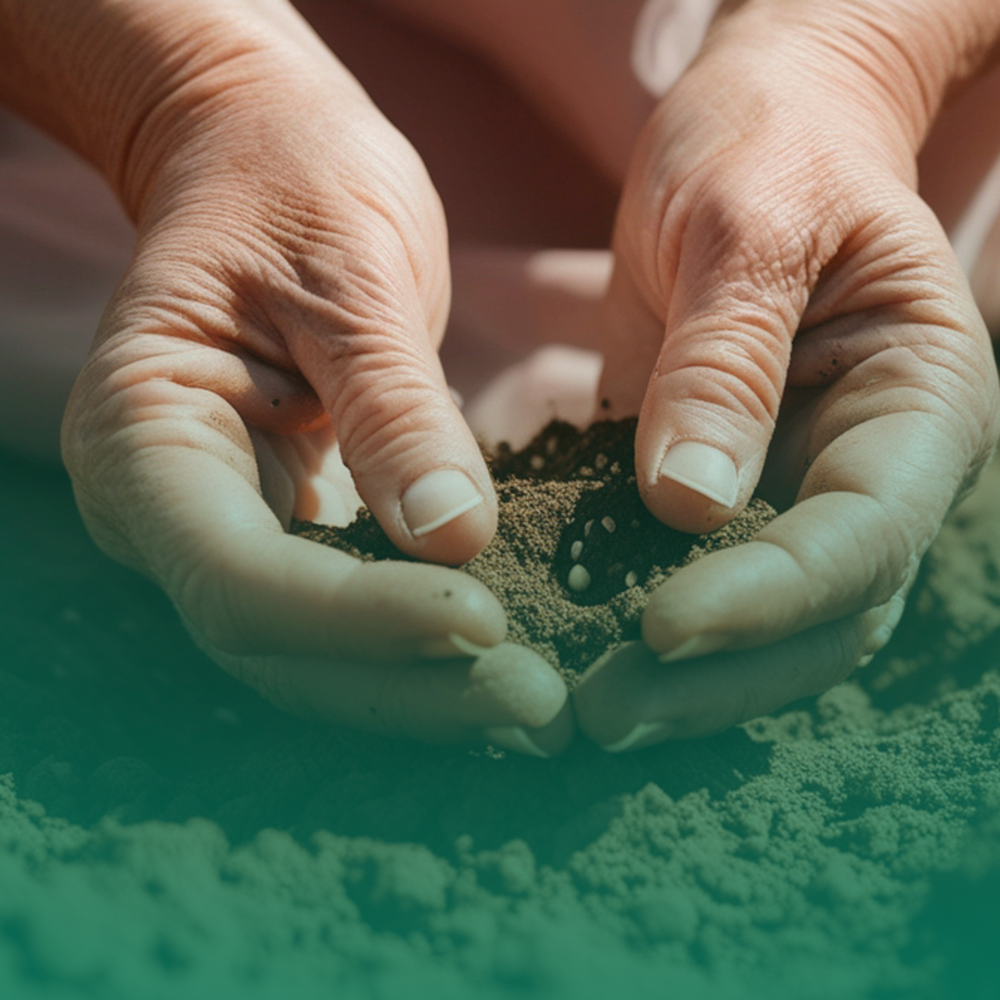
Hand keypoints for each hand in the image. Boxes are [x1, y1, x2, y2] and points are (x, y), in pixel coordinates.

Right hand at [49, 1, 570, 751]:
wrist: (261, 155)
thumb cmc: (291, 181)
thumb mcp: (353, 274)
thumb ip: (392, 405)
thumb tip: (455, 537)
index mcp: (144, 431)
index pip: (239, 574)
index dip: (357, 620)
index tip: (484, 623)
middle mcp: (164, 505)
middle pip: (269, 643)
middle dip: (401, 684)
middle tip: (538, 706)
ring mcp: (220, 523)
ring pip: (303, 653)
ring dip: (415, 692)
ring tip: (534, 710)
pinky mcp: (283, 525)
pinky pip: (340, 616)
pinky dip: (413, 653)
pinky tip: (497, 667)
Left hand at [572, 0, 999, 748]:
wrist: (756, 135)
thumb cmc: (769, 149)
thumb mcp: (745, 224)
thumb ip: (726, 360)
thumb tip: (690, 502)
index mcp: (917, 400)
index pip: (861, 534)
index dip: (767, 595)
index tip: (660, 625)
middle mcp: (871, 465)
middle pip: (825, 614)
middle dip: (722, 673)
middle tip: (608, 714)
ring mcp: (800, 486)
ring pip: (768, 622)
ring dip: (686, 680)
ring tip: (592, 713)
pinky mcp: (726, 488)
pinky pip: (700, 576)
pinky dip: (650, 627)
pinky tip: (577, 649)